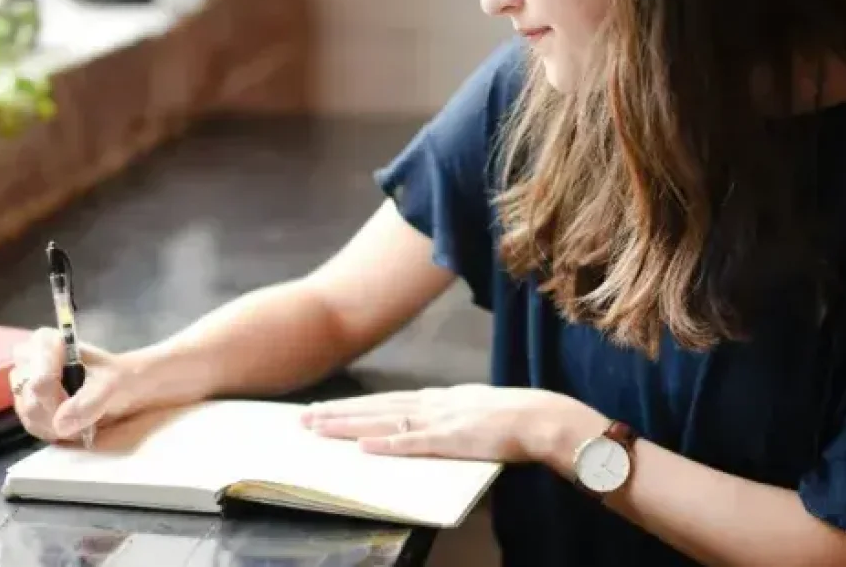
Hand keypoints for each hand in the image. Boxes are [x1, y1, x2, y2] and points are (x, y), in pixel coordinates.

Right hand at [8, 328, 144, 442]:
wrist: (127, 387)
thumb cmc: (118, 376)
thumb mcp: (112, 384)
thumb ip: (88, 402)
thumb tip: (61, 424)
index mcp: (45, 343)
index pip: (38, 378)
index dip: (56, 396)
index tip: (78, 398)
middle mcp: (29, 361)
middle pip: (30, 398)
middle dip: (58, 412)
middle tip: (84, 412)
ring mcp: (26, 385)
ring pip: (29, 415)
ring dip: (57, 424)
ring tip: (82, 418)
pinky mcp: (30, 407)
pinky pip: (33, 426)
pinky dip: (54, 431)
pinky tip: (72, 424)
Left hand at [300, 384, 576, 462]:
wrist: (541, 417)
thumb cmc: (513, 418)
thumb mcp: (473, 410)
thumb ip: (448, 416)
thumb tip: (427, 424)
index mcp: (437, 398)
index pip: (385, 400)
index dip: (353, 405)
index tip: (325, 409)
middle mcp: (431, 404)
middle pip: (374, 407)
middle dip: (337, 413)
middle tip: (304, 419)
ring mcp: (439, 420)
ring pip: (383, 421)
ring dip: (349, 425)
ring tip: (318, 429)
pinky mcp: (451, 439)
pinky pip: (412, 443)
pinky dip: (386, 444)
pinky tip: (363, 446)